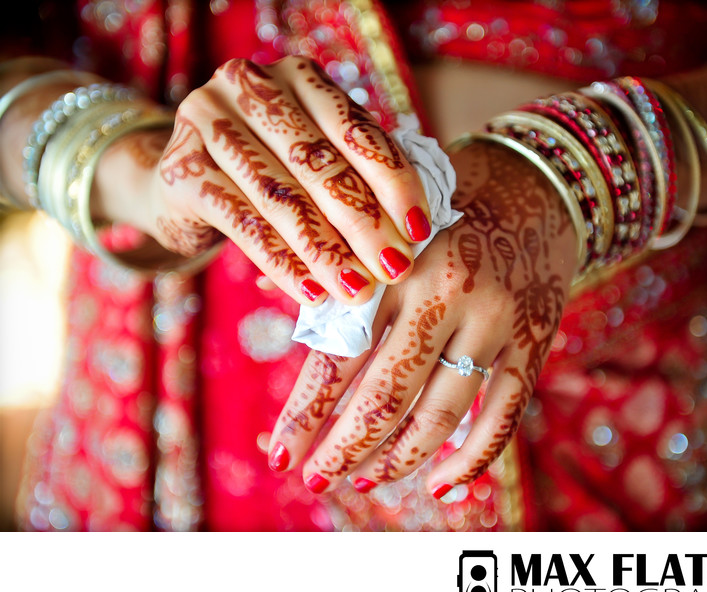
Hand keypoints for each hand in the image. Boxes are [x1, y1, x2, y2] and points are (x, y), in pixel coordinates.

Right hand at [103, 57, 430, 303]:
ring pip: (281, 197)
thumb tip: (410, 237)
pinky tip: (312, 293)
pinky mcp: (181, 168)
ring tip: (358, 290)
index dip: (393, 182)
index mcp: (299, 78)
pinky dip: (282, 264)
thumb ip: (356, 182)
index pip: (356, 130)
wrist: (188, 180)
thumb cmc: (271, 172)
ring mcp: (209, 120)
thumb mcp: (316, 163)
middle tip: (394, 268)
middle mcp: (251, 85)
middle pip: (318, 164)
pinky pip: (242, 223)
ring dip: (325, 251)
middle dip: (363, 223)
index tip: (420, 230)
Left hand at [267, 140, 578, 495]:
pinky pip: (504, 413)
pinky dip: (473, 457)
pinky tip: (441, 483)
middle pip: (386, 396)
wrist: (538, 180)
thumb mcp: (383, 216)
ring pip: (441, 413)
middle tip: (316, 480)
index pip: (337, 357)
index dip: (305, 415)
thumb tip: (269, 292)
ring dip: (398, 459)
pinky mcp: (534, 338)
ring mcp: (494, 321)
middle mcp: (444, 295)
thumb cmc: (445, 198)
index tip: (279, 455)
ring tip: (366, 481)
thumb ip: (336, 261)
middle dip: (344, 449)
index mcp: (393, 265)